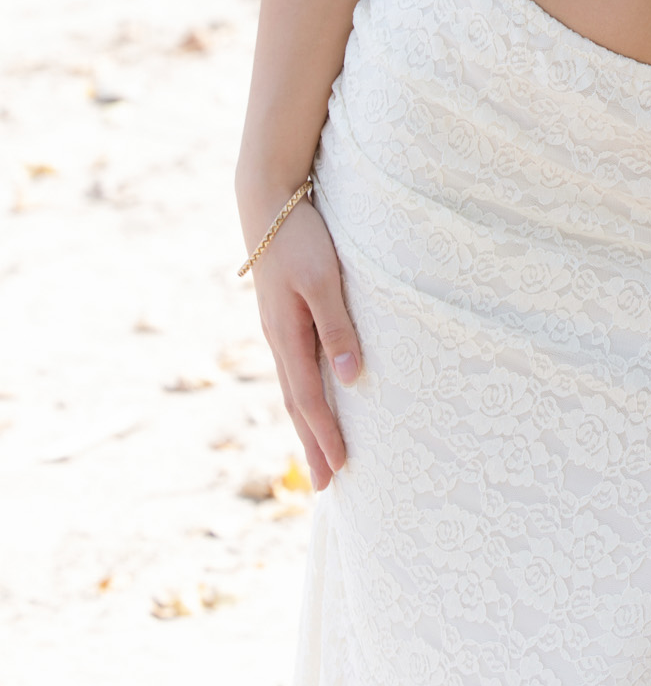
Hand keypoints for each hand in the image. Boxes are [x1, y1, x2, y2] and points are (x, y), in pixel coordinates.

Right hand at [246, 197, 362, 490]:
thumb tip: (349, 378)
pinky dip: (304, 394)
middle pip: (297, 402)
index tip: (338, 470)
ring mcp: (278, 328)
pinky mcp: (282, 315)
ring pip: (293, 387)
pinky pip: (294, 366)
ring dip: (307, 423)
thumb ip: (337, 326)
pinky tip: (313, 398)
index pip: (308, 399)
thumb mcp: (324, 280)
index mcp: (286, 335)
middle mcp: (278, 339)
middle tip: (325, 485)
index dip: (323, 435)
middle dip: (312, 443)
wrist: (266, 201)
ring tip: (319, 453)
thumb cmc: (301, 237)